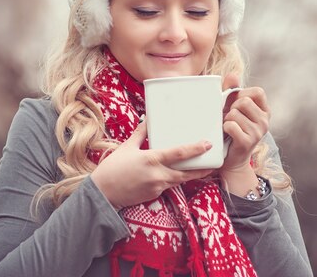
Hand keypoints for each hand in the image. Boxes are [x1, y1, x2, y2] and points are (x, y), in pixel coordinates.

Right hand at [90, 120, 214, 209]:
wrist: (103, 193)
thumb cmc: (112, 168)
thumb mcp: (126, 147)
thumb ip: (140, 134)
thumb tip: (148, 120)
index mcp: (152, 159)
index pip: (179, 153)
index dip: (196, 149)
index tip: (208, 145)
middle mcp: (158, 174)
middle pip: (186, 172)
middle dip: (202, 168)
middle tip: (214, 162)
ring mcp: (157, 187)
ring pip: (180, 180)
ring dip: (192, 175)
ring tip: (204, 169)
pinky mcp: (154, 195)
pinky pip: (168, 186)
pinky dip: (174, 179)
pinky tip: (178, 174)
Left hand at [220, 73, 270, 173]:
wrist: (232, 159)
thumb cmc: (232, 129)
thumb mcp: (233, 108)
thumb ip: (232, 90)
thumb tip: (232, 74)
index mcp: (265, 111)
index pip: (258, 92)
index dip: (243, 94)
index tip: (237, 104)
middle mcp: (265, 121)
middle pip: (244, 101)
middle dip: (232, 107)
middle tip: (230, 118)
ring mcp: (258, 132)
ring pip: (235, 113)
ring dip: (226, 119)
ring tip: (228, 127)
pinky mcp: (247, 142)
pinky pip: (231, 125)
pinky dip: (224, 128)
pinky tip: (226, 134)